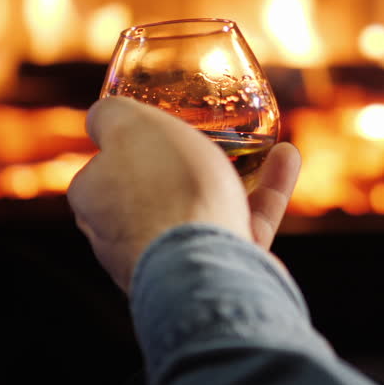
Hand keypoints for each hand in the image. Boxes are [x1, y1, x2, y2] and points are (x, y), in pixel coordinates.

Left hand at [68, 96, 301, 291]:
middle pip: (155, 190)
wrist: (208, 264)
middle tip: (212, 131)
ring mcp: (174, 257)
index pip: (102, 167)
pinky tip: (288, 156)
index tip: (158, 122)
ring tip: (264, 140)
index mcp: (95, 203)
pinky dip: (267, 190)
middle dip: (184, 163)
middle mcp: (126, 237)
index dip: (127, 143)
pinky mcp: (219, 269)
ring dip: (235, 172)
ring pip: (205, 207)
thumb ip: (110, 115)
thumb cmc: (166, 191)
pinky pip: (244, 223)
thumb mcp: (129, 127)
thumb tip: (102, 116)